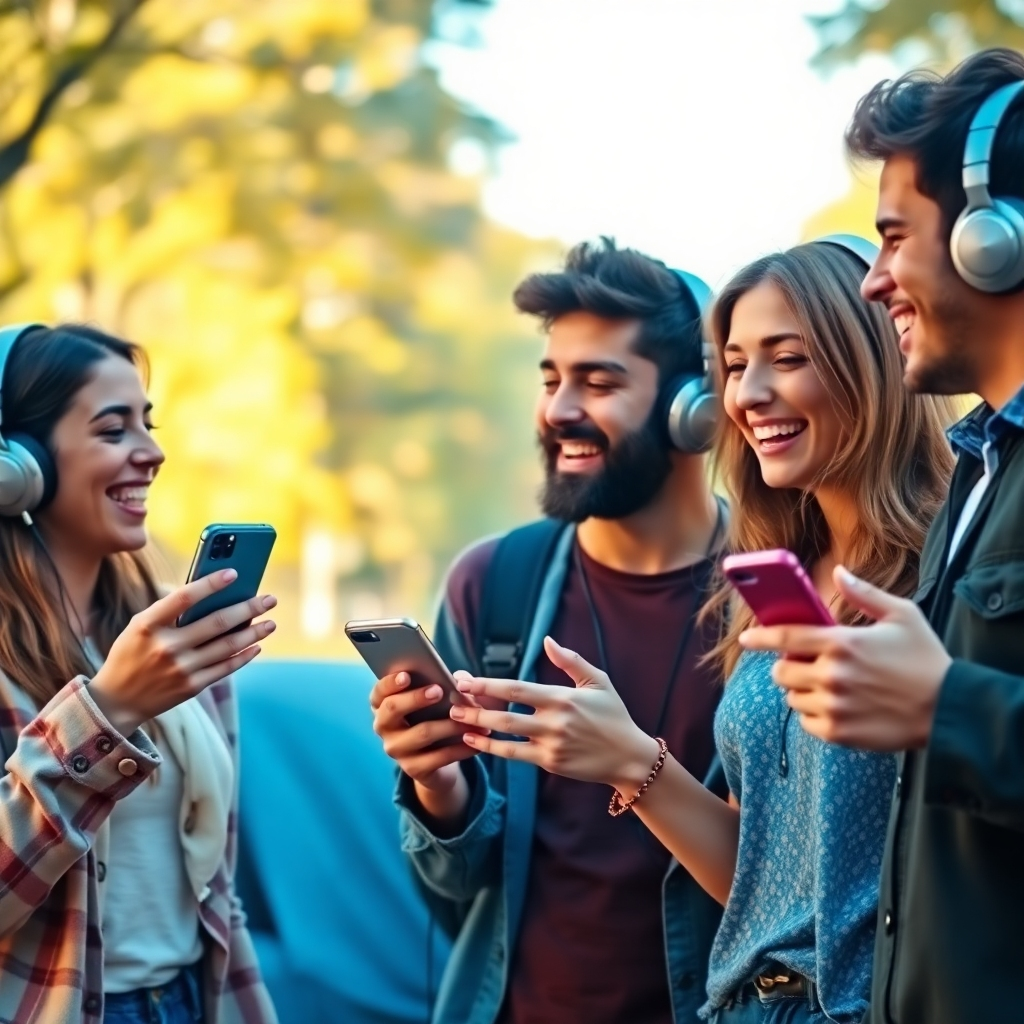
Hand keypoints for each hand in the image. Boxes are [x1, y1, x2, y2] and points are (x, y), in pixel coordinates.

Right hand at [90, 569, 275, 735]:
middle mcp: (165, 647)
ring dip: (254, 633)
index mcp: (148, 625)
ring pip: (227, 645)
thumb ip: (169, 611)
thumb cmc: (132, 653)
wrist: (116, 702)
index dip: (210, 584)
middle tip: (270, 599)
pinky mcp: (191, 687)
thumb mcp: (139, 627)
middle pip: (216, 622)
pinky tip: (256, 645)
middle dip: (248, 609)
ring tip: (271, 623)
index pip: (184, 597)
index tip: (234, 573)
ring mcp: (180, 668)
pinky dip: (244, 655)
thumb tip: (213, 594)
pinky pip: (225, 668)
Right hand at [370, 672, 488, 786]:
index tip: (407, 675)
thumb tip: (460, 680)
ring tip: (472, 718)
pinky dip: (461, 748)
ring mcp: (396, 750)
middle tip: (439, 690)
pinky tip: (477, 742)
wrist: (437, 762)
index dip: (390, 682)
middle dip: (416, 698)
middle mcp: (384, 727)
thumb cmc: (435, 718)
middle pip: (392, 709)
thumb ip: (443, 685)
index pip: (378, 692)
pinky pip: (439, 757)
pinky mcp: (413, 769)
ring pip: (422, 733)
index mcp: (383, 705)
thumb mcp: (435, 701)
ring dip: (450, 724)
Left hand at [451, 636, 660, 794]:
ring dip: (478, 726)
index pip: (517, 688)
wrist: (629, 756)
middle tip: (451, 699)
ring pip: (506, 735)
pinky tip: (474, 742)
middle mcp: (554, 721)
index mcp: (562, 697)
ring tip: (455, 718)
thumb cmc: (613, 715)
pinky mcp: (550, 763)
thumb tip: (547, 641)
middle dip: (475, 705)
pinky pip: (514, 755)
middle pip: (506, 712)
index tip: (464, 679)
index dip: (488, 684)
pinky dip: (492, 748)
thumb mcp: (598, 682)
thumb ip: (571, 661)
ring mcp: (551, 744)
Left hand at [738, 565, 950, 750]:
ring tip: (827, 686)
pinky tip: (835, 707)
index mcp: (842, 643)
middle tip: (806, 665)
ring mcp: (833, 706)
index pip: (784, 638)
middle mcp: (832, 675)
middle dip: (788, 667)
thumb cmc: (925, 659)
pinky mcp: (839, 733)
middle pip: (781, 672)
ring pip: (792, 698)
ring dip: (801, 691)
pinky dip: (813, 714)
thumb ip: (863, 594)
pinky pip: (806, 722)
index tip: (745, 638)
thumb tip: (838, 572)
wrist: (950, 709)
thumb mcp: (902, 615)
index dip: (759, 637)